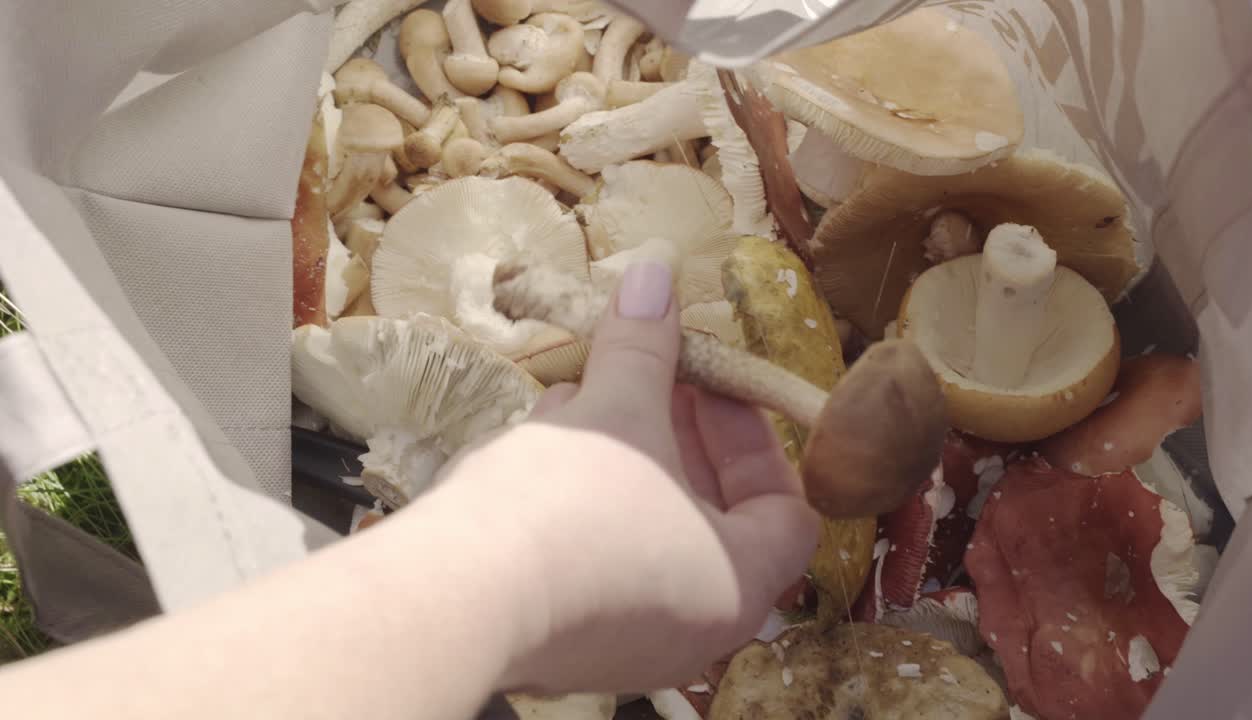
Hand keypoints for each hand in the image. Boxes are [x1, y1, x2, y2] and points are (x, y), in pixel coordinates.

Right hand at [421, 261, 819, 693]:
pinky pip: (589, 561)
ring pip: (641, 535)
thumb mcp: (617, 410)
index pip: (786, 512)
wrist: (453, 599)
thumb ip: (644, 346)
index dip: (753, 438)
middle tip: (653, 384)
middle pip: (710, 520)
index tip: (708, 388)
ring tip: (586, 398)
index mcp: (735, 586)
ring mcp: (622, 648)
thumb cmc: (568, 505)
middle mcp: (691, 633)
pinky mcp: (558, 646)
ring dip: (621, 461)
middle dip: (678, 440)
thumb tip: (656, 274)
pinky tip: (539, 445)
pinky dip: (578, 502)